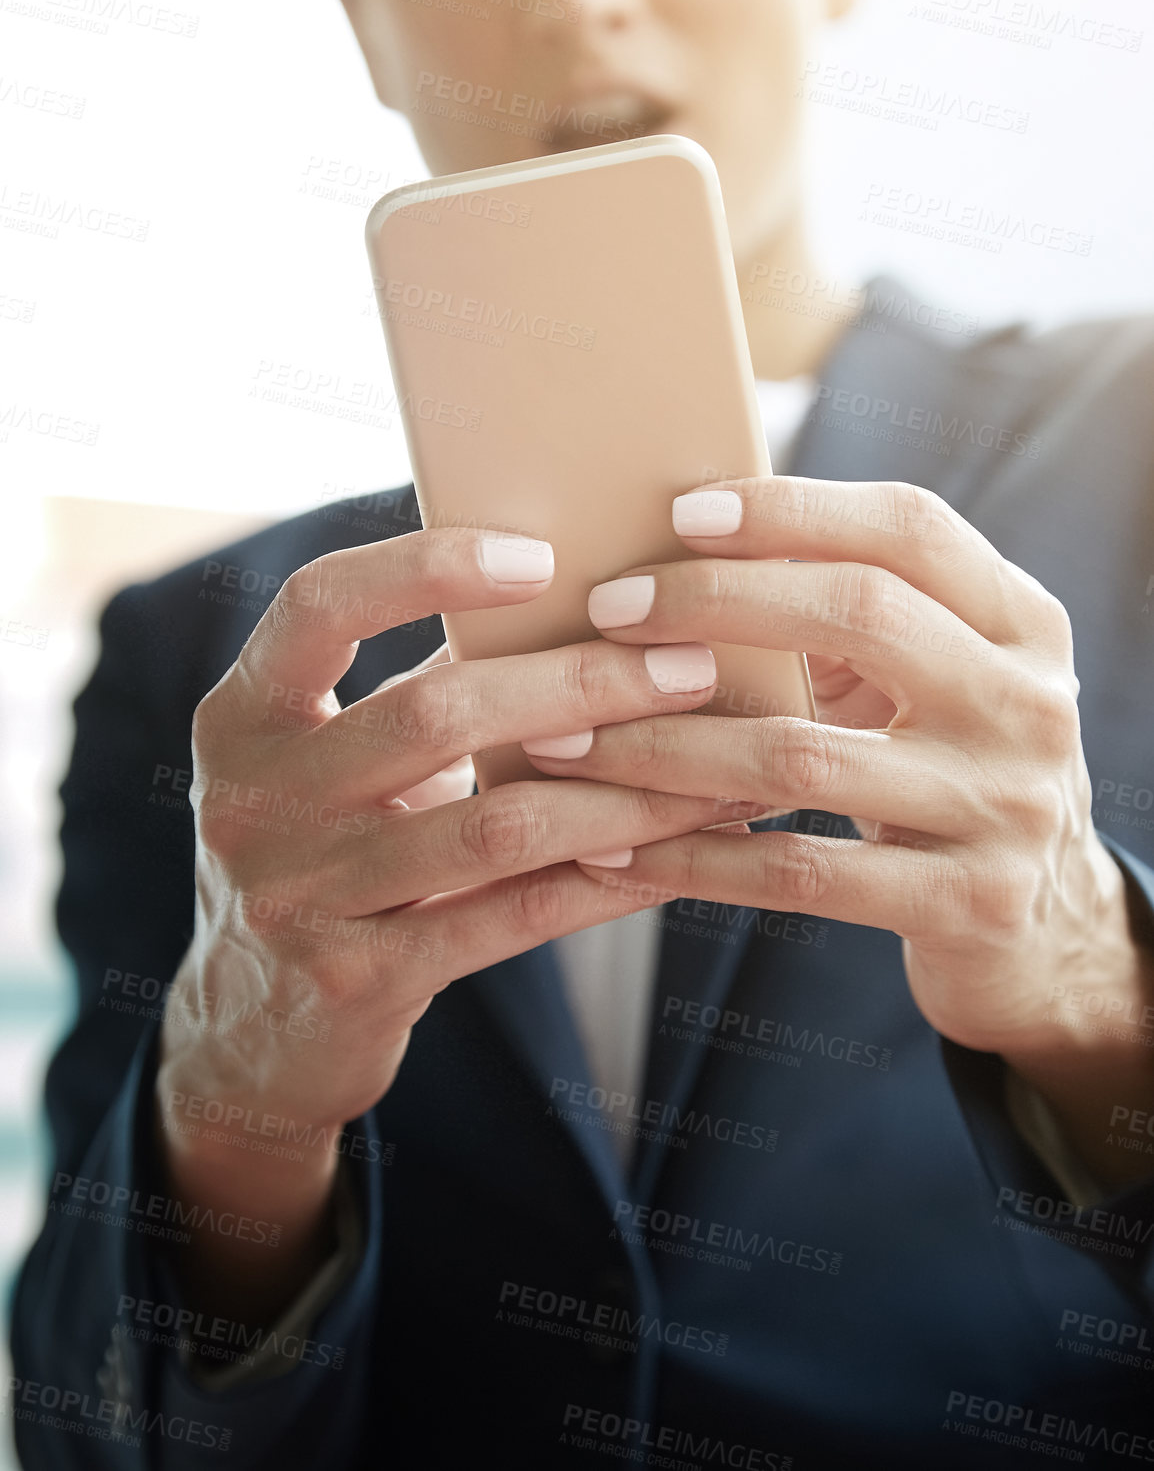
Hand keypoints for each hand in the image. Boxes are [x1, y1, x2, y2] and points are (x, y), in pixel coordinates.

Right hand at [156, 527, 760, 1314]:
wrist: (257, 1030)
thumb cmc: (327, 851)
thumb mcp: (336, 760)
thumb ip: (426, 685)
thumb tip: (578, 597)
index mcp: (243, 713)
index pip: (317, 604)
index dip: (423, 567)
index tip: (542, 555)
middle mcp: (254, 799)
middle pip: (434, 715)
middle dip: (580, 684)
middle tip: (688, 665)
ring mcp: (297, 898)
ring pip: (493, 826)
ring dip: (620, 789)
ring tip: (714, 764)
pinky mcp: (358, 981)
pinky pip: (511, 917)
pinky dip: (606, 880)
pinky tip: (677, 854)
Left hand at [524, 477, 1153, 1185]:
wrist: (1047, 928)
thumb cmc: (944, 767)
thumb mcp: (936, 677)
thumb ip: (851, 613)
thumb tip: (682, 540)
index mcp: (1022, 621)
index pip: (909, 528)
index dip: (793, 510)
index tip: (681, 510)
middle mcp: (1029, 703)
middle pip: (861, 613)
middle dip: (713, 601)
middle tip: (606, 610)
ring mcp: (1006, 808)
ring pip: (803, 755)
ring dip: (663, 744)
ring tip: (565, 739)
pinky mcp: (967, 905)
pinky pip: (798, 872)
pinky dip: (693, 858)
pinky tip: (614, 850)